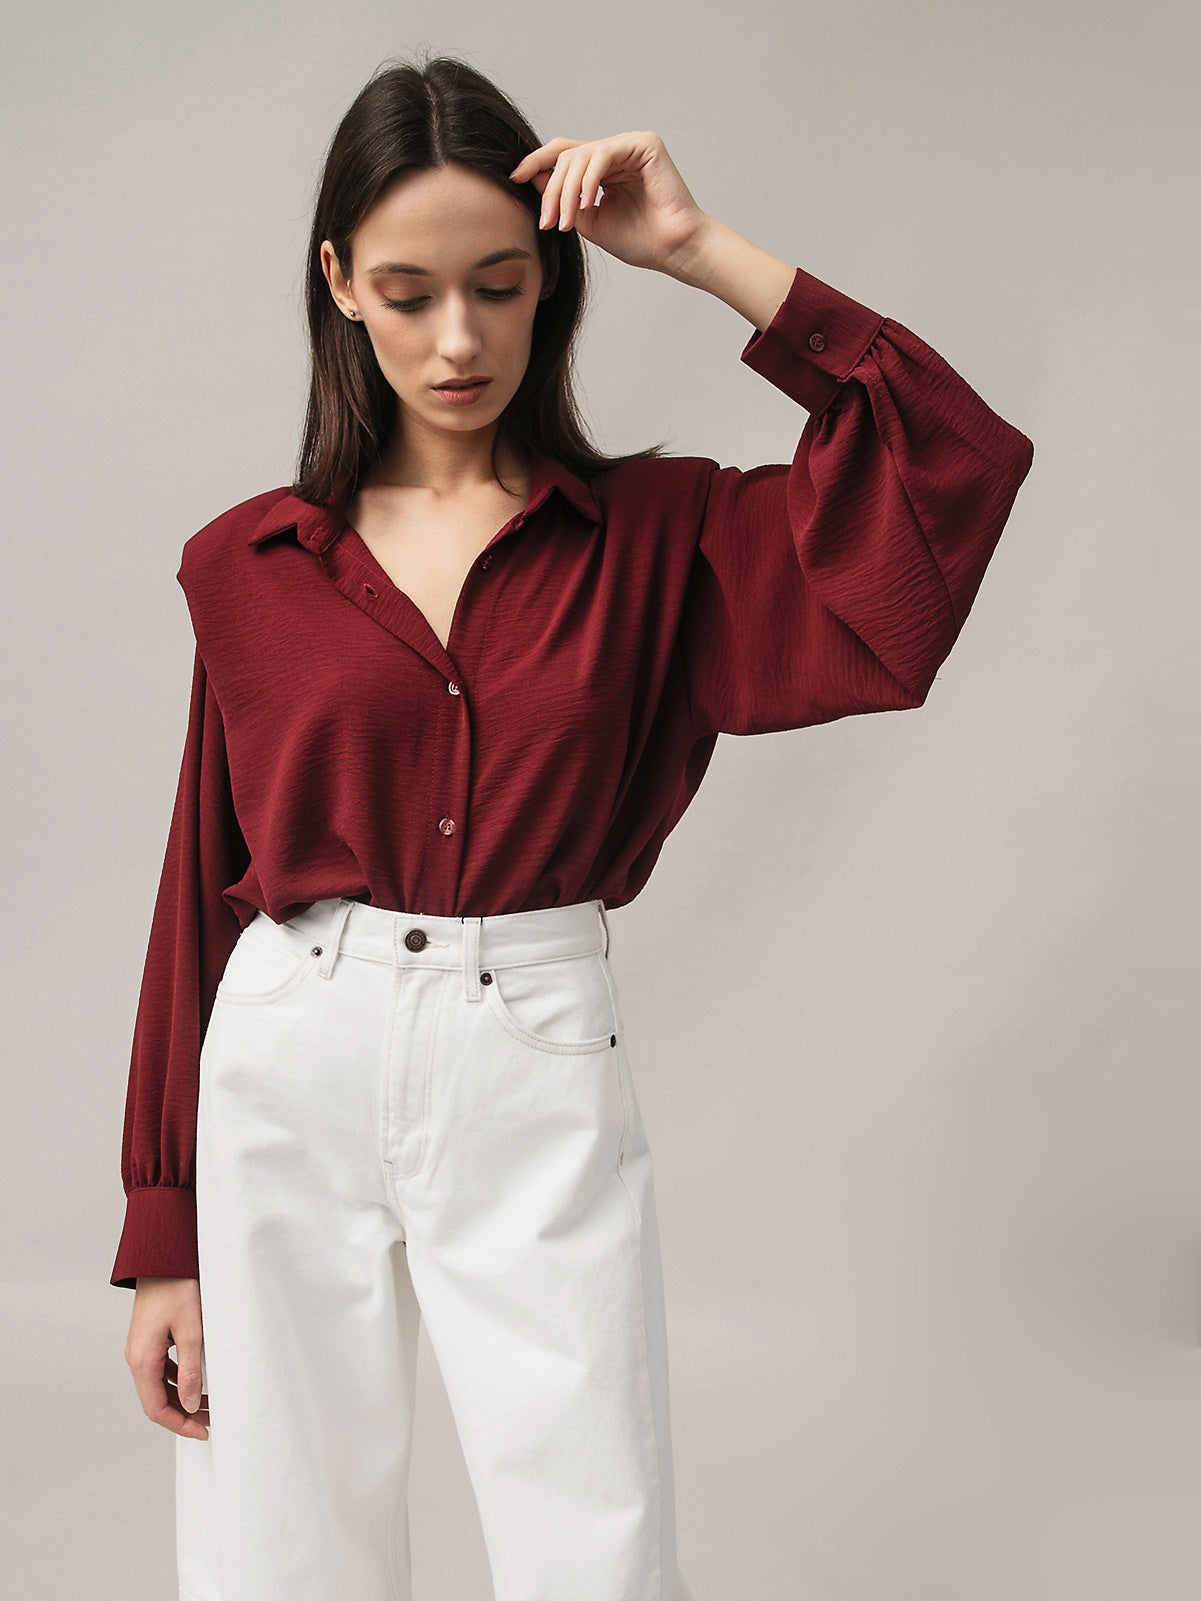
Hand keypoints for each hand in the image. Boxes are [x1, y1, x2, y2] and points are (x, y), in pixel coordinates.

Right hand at [125, 1276, 209, 1439]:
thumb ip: (190, 1369)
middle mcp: (136, 1357)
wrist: (163, 1256)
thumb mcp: (191, 1329)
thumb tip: (189, 1405)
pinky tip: (199, 1381)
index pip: (156, 1408)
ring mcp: (141, 1348)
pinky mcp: (150, 1339)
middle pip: (156, 1400)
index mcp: (142, 1359)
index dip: (180, 1425)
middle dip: (184, 1414)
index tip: (204, 1432)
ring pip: (159, 1386)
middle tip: (213, 1420)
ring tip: (211, 1404)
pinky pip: (161, 1370)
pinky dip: (179, 1380)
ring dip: (182, 1398)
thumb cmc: (178, 1287)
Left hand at [508, 130, 710, 275]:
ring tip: (565, 222)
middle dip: (551, 190)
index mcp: (603, 169)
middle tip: (547, 222)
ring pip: (580, 156)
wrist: (672, 250)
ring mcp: (630, 145)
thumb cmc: (638, 241)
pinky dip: (588, 180)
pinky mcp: (644, 144)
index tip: (513, 178)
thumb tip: (531, 174)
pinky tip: (585, 204)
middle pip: (567, 156)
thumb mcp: (587, 220)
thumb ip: (562, 198)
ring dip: (566, 191)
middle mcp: (615, 152)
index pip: (564, 156)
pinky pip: (603, 154)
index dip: (536, 162)